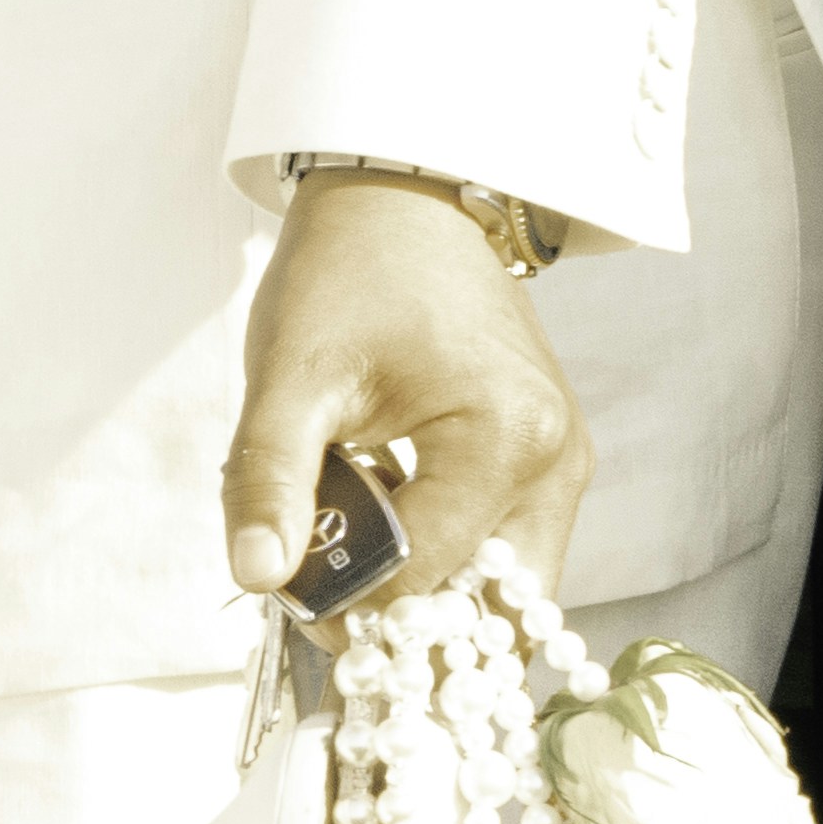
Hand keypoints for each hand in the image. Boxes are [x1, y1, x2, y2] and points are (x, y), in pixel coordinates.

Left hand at [228, 179, 589, 593]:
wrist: (404, 201)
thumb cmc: (350, 271)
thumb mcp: (291, 375)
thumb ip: (269, 480)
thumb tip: (260, 576)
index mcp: (507, 440)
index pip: (424, 577)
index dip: (347, 602)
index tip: (286, 589)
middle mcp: (557, 463)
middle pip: (489, 608)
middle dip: (406, 622)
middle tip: (323, 601)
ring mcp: (563, 466)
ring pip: (503, 588)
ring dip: (427, 595)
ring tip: (350, 558)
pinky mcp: (548, 462)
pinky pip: (504, 548)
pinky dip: (446, 559)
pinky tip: (383, 527)